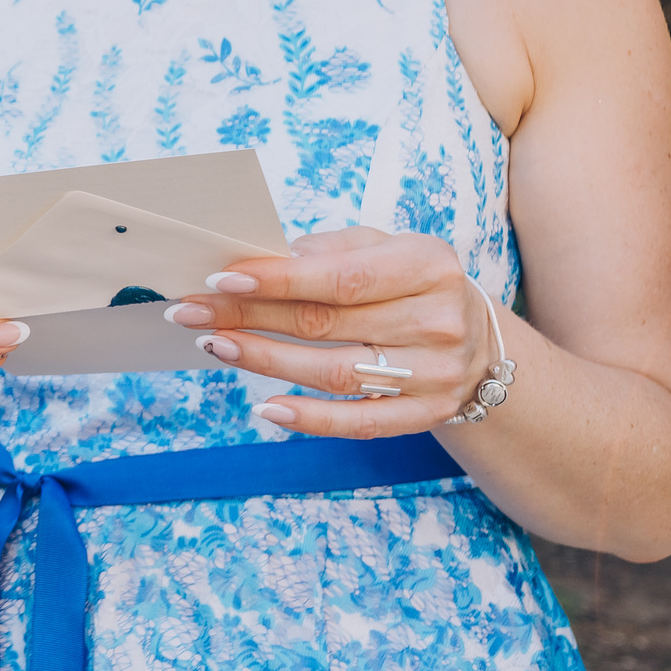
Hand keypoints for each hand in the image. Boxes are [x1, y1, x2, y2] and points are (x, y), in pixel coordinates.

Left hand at [171, 226, 499, 435]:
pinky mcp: (426, 413)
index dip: (275, 280)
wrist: (478, 339)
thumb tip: (262, 260)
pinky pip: (359, 422)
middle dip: (249, 316)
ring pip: (334, 372)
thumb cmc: (409, 283)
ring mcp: (436, 373)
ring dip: (265, 361)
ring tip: (216, 345)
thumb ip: (329, 251)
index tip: (220, 280)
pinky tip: (266, 408)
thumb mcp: (383, 248)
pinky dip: (309, 419)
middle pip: (326, 323)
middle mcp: (438, 320)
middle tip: (191, 312)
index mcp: (428, 265)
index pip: (339, 277)